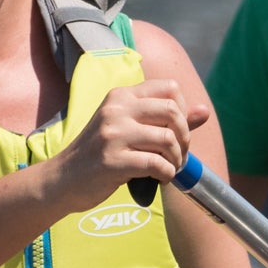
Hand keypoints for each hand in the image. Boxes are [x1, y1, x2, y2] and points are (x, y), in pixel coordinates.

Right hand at [53, 79, 206, 210]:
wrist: (62, 179)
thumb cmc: (99, 154)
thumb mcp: (129, 128)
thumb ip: (166, 119)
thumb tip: (205, 111)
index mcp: (121, 96)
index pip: (170, 88)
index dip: (184, 111)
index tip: (177, 131)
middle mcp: (117, 110)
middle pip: (173, 111)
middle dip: (185, 136)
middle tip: (179, 153)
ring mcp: (113, 135)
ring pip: (168, 139)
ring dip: (177, 159)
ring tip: (170, 168)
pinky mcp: (112, 161)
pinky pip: (157, 165)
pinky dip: (167, 175)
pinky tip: (160, 179)